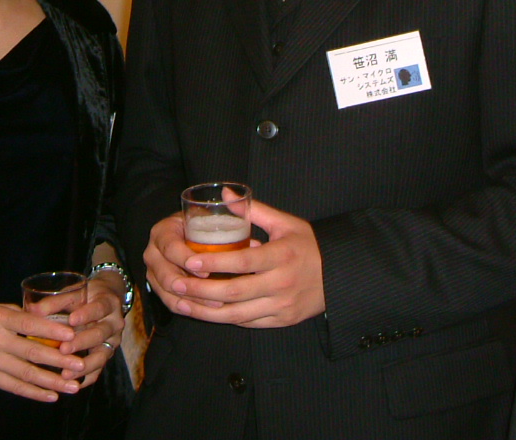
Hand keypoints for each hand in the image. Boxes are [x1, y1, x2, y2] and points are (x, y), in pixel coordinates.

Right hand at [0, 301, 85, 402]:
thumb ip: (23, 316)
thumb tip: (54, 323)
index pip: (29, 325)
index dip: (51, 331)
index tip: (73, 335)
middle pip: (31, 352)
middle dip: (59, 360)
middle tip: (81, 365)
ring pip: (25, 374)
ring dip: (52, 381)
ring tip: (73, 385)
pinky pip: (14, 387)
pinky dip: (34, 392)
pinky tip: (52, 395)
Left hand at [60, 274, 126, 386]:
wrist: (105, 301)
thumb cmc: (86, 296)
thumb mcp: (74, 292)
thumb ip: (56, 301)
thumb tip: (32, 310)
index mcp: (108, 303)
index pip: (99, 308)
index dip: (87, 314)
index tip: (71, 320)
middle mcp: (114, 323)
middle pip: (100, 334)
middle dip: (82, 342)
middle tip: (63, 349)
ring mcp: (112, 341)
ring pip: (102, 356)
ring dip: (84, 365)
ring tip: (65, 373)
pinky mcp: (106, 355)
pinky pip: (99, 371)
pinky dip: (86, 378)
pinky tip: (71, 384)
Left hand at [147, 199, 324, 327]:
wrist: (338, 275)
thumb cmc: (308, 245)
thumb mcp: (286, 222)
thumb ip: (254, 210)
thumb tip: (226, 194)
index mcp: (282, 255)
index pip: (243, 262)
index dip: (215, 263)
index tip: (190, 261)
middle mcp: (281, 283)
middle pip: (235, 291)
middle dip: (202, 290)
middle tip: (177, 284)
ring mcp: (281, 305)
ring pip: (238, 314)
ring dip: (207, 311)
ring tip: (183, 304)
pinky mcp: (282, 320)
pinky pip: (249, 322)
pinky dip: (226, 318)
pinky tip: (208, 312)